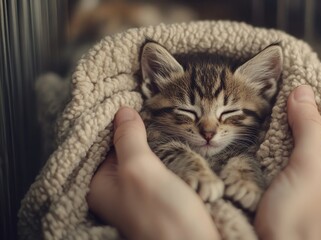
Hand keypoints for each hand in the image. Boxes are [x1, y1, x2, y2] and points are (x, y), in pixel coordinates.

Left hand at [87, 107, 219, 239]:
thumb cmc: (162, 214)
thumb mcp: (139, 169)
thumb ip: (129, 139)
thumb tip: (122, 111)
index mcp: (100, 186)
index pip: (101, 145)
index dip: (114, 123)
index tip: (126, 101)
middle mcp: (116, 190)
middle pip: (122, 150)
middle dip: (134, 130)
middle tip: (147, 105)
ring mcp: (139, 194)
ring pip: (141, 158)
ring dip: (150, 140)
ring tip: (161, 117)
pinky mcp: (160, 195)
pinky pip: (156, 167)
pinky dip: (162, 153)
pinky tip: (171, 139)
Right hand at [254, 85, 320, 239]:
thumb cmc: (298, 216)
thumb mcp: (309, 166)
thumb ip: (309, 128)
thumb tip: (304, 90)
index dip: (313, 110)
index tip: (295, 88)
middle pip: (310, 142)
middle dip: (293, 122)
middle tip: (274, 99)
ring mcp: (302, 190)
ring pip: (292, 153)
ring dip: (278, 136)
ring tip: (263, 113)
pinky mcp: (282, 195)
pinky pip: (278, 166)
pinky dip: (270, 152)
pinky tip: (258, 141)